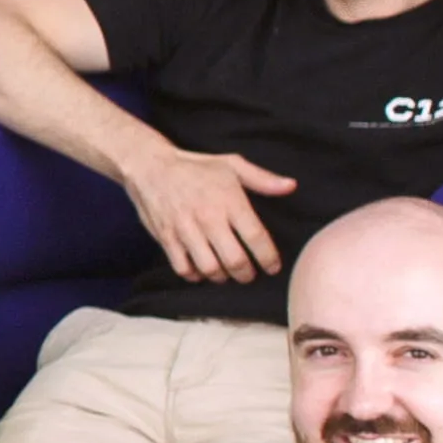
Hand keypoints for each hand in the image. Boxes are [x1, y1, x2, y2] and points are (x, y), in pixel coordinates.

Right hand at [118, 139, 296, 286]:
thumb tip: (291, 186)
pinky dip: (195, 275)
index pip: (256, 237)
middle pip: (235, 260)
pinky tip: (202, 270)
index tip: (273, 267)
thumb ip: (263, 179)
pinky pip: (183, 268)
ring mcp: (185, 229)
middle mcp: (208, 217)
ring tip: (226, 273)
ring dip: (222, 277)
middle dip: (246, 274)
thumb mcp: (231, 165)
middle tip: (249, 274)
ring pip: (210, 268)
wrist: (150, 166)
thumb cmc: (195, 167)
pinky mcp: (166, 238)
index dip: (269, 258)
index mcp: (229, 200)